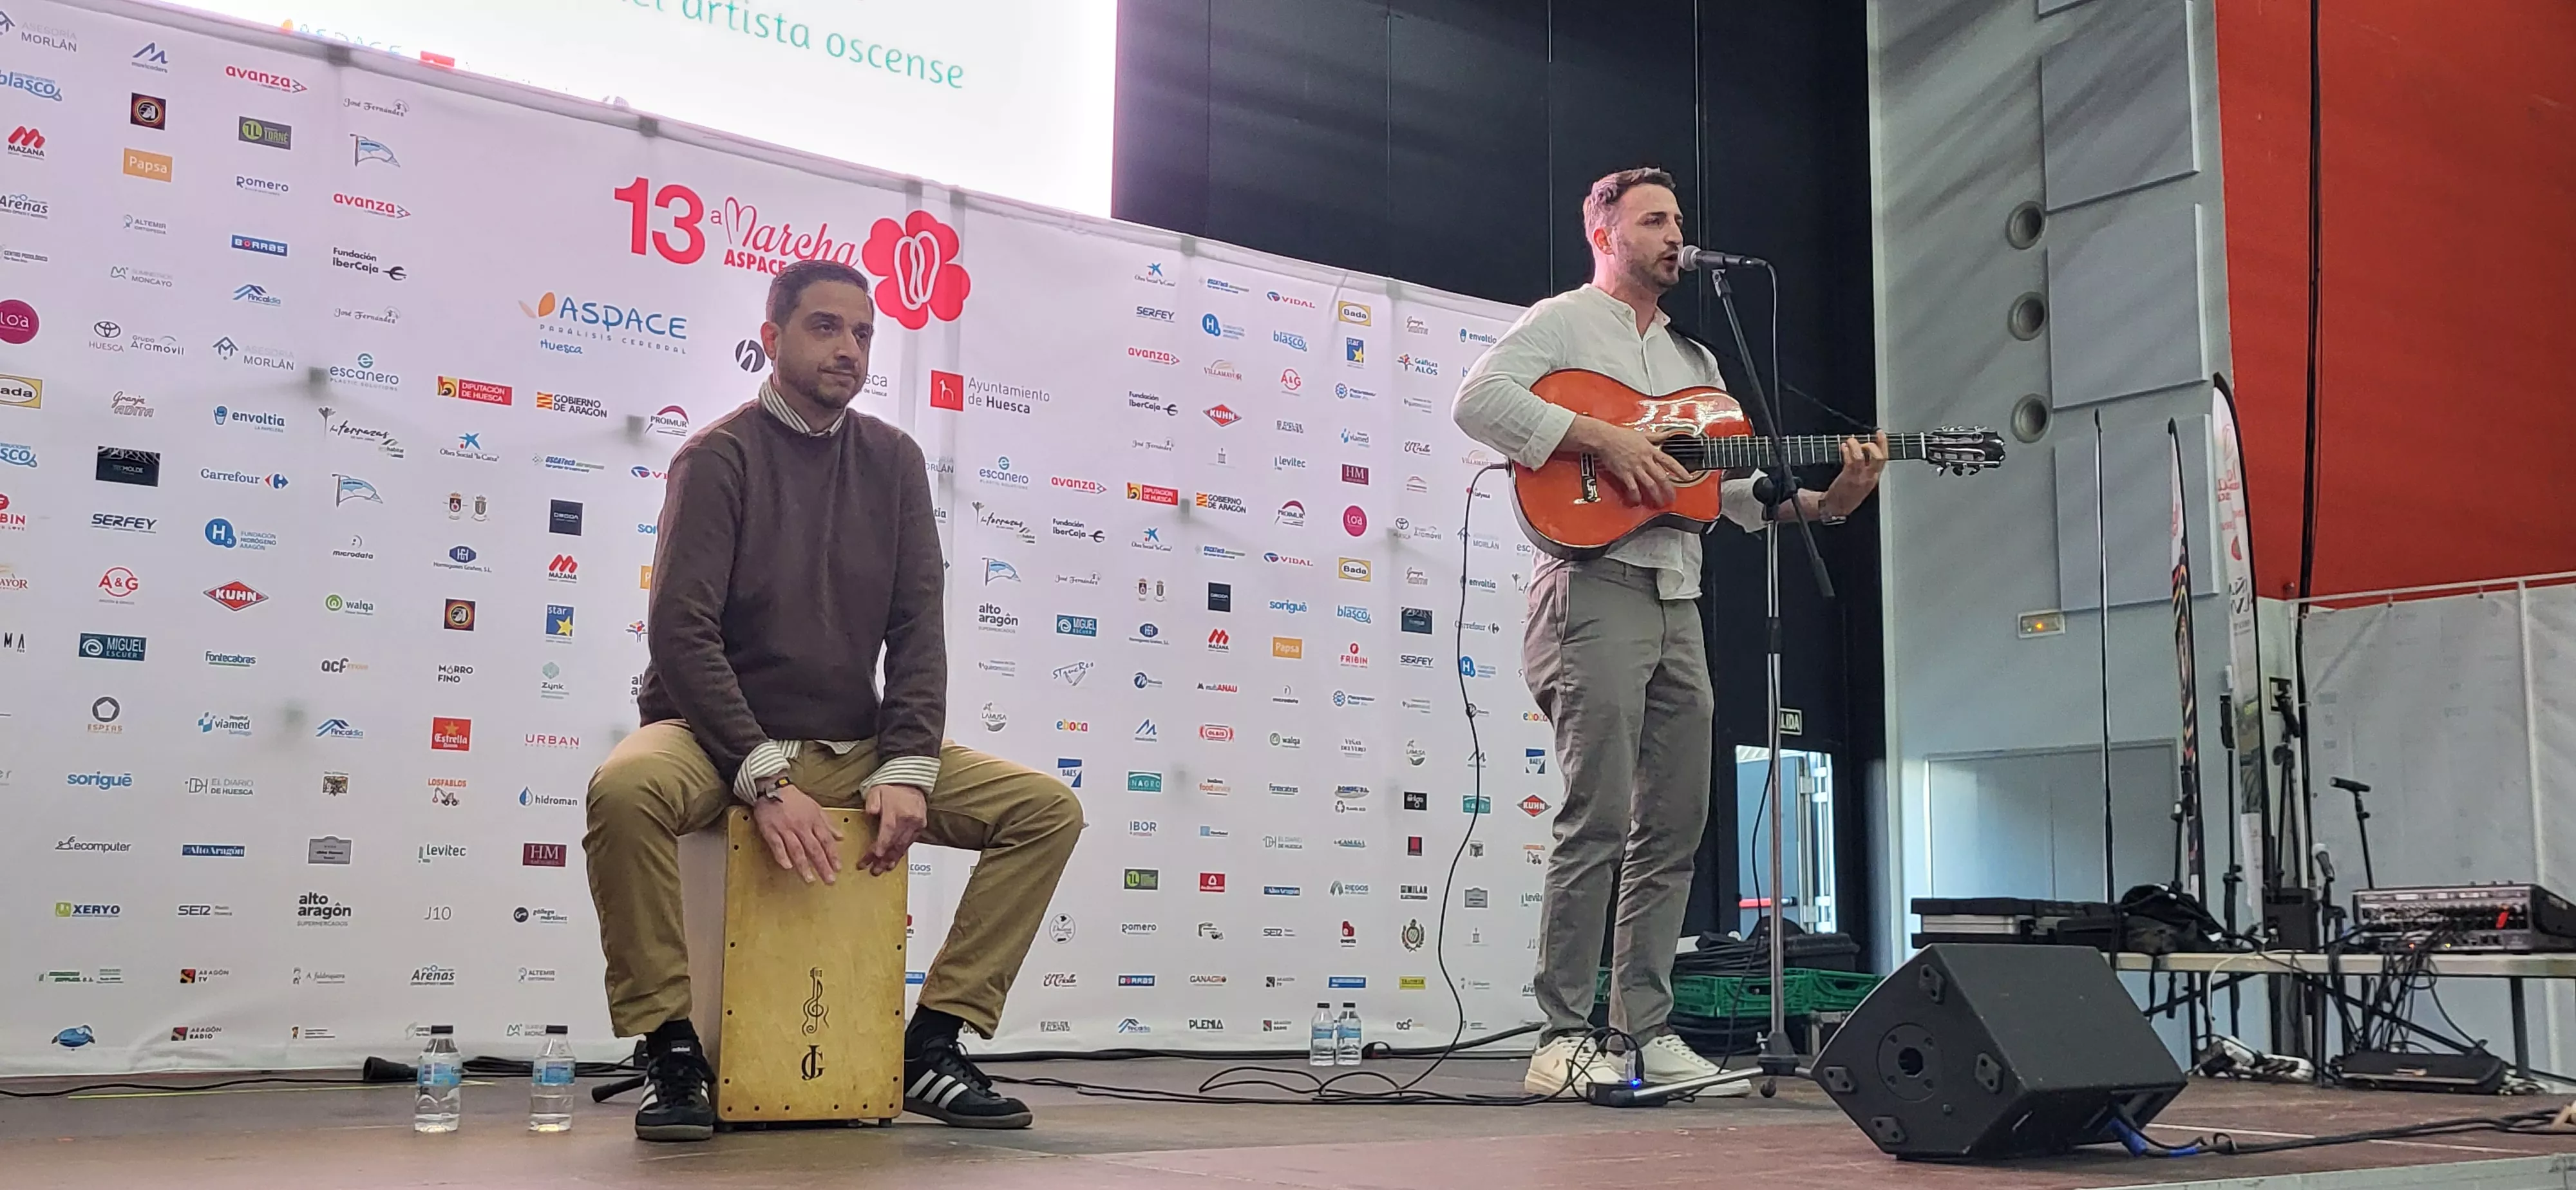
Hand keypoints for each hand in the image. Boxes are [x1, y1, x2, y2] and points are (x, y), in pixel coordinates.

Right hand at [750, 782, 841, 884]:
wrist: (773, 788)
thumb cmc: (795, 799)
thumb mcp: (815, 808)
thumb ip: (828, 824)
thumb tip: (841, 837)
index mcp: (813, 821)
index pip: (826, 840)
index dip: (833, 855)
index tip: (838, 868)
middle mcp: (801, 826)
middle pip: (814, 848)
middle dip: (822, 865)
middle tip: (829, 880)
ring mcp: (785, 829)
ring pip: (796, 850)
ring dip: (804, 866)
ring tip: (810, 879)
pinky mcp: (770, 830)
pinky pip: (777, 845)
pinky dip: (782, 856)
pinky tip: (787, 867)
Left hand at [861, 783, 928, 875]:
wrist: (911, 780)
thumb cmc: (892, 787)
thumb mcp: (876, 791)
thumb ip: (872, 803)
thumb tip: (870, 813)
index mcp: (896, 812)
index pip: (886, 835)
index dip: (878, 849)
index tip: (870, 859)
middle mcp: (908, 819)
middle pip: (894, 844)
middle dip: (883, 859)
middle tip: (874, 869)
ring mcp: (916, 823)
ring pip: (903, 846)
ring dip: (892, 859)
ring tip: (883, 868)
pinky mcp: (921, 825)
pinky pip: (910, 842)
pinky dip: (902, 852)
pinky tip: (895, 859)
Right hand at [1568, 416, 1689, 507]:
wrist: (1605, 438)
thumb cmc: (1621, 436)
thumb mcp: (1642, 434)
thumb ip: (1656, 436)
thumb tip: (1667, 434)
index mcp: (1651, 450)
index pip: (1670, 462)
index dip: (1680, 470)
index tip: (1688, 478)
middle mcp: (1645, 460)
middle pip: (1662, 477)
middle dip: (1669, 489)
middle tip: (1673, 497)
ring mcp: (1635, 468)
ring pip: (1650, 484)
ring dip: (1656, 495)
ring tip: (1659, 503)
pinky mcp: (1625, 473)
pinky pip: (1633, 487)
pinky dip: (1636, 496)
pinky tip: (1638, 501)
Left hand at [1820, 430, 1888, 516]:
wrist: (1837, 507)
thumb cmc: (1848, 496)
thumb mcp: (1864, 484)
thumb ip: (1867, 469)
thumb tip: (1864, 451)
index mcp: (1874, 478)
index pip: (1884, 459)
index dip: (1883, 444)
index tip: (1880, 434)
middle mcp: (1869, 477)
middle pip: (1879, 457)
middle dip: (1872, 445)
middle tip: (1863, 441)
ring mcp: (1859, 477)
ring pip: (1862, 456)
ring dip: (1855, 445)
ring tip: (1850, 442)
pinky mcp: (1848, 477)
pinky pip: (1850, 459)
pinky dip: (1846, 450)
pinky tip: (1843, 447)